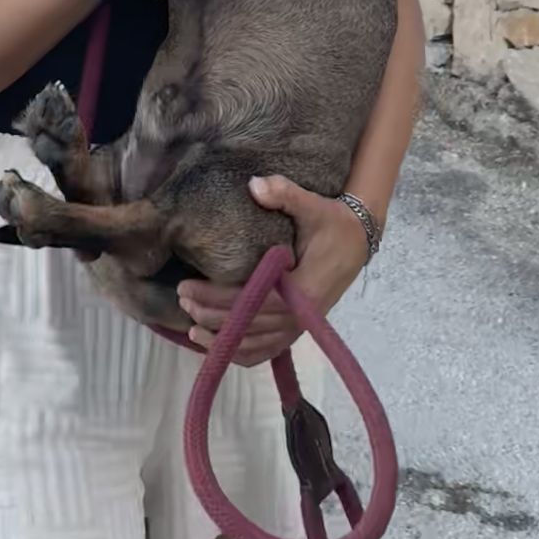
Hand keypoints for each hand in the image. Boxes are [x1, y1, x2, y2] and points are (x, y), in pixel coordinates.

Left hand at [176, 175, 370, 363]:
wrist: (357, 241)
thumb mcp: (313, 205)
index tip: (187, 287)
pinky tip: (217, 346)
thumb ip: (285, 194)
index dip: (217, 298)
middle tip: (182, 299)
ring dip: (222, 339)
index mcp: (304, 289)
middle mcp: (301, 315)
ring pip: (255, 344)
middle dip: (211, 316)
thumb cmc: (332, 223)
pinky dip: (242, 353)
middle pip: (249, 326)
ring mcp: (299, 326)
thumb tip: (254, 185)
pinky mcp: (296, 328)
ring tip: (191, 326)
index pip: (252, 300)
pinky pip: (267, 350)